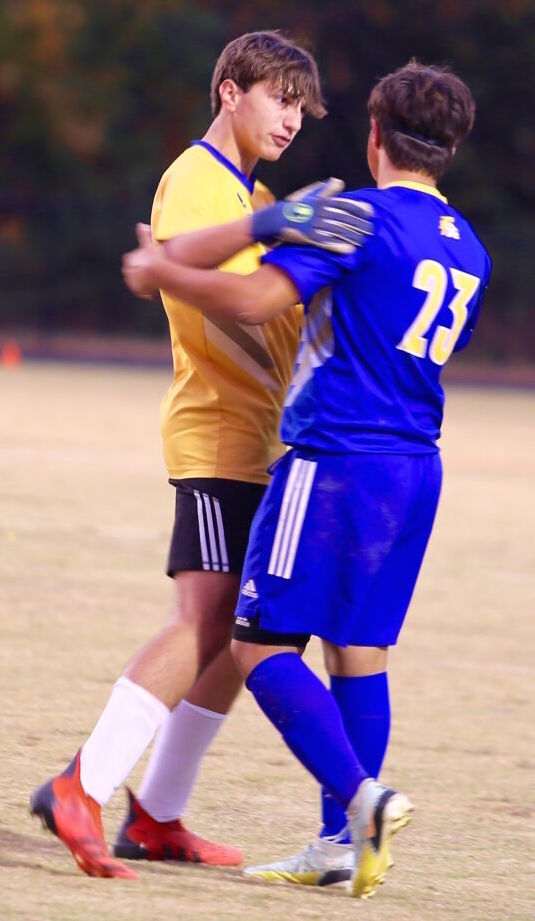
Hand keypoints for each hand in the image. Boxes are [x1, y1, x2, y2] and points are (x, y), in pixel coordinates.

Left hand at [121, 224, 161, 299]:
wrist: (157, 272)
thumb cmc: (154, 256)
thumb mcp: (149, 244)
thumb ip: (144, 235)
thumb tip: (140, 225)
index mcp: (128, 259)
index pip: (134, 260)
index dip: (144, 261)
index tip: (151, 262)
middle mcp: (127, 271)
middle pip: (137, 271)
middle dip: (143, 273)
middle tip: (155, 272)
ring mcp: (131, 281)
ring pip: (140, 281)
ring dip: (146, 282)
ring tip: (157, 281)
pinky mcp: (137, 291)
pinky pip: (143, 291)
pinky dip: (148, 291)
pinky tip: (156, 289)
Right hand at [251, 178, 373, 253]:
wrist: (274, 219)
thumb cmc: (293, 206)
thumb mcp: (308, 193)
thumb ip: (325, 189)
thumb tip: (339, 182)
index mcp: (322, 201)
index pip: (345, 204)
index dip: (359, 209)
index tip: (370, 213)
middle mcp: (320, 212)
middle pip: (344, 218)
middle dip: (359, 224)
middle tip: (371, 230)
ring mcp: (315, 225)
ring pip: (338, 230)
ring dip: (352, 236)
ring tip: (363, 241)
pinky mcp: (310, 238)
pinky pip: (327, 242)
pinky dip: (339, 246)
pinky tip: (350, 250)